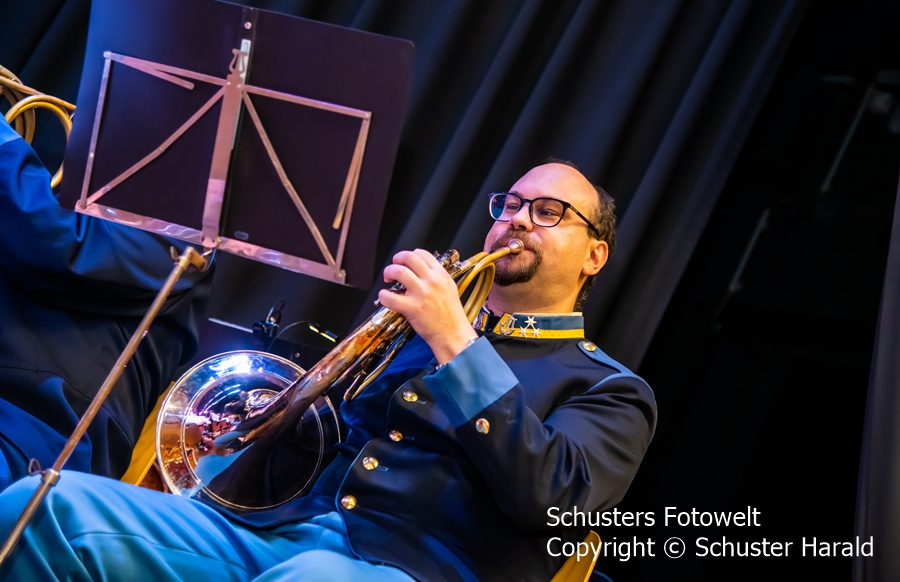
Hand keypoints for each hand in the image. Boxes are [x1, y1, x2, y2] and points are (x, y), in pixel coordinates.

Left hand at [378, 249, 477, 365]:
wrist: (453, 334)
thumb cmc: (452, 315)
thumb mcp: (449, 288)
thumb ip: (436, 278)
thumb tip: (421, 271)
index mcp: (441, 275)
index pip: (422, 253)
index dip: (409, 255)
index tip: (405, 261)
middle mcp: (432, 281)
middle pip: (409, 258)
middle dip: (397, 259)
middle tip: (393, 268)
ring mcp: (421, 293)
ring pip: (398, 271)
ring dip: (389, 272)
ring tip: (388, 280)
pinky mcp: (412, 308)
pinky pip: (390, 297)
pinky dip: (383, 295)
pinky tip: (385, 297)